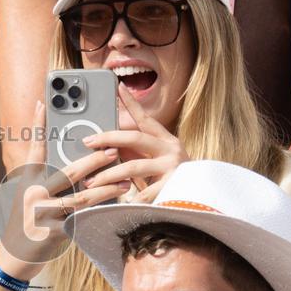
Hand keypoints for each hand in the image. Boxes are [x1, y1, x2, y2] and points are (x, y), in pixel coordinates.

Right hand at [0, 101, 129, 279]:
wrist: (12, 260)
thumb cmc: (25, 226)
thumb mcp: (30, 200)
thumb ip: (49, 184)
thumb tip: (80, 172)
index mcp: (27, 181)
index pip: (33, 148)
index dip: (38, 125)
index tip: (42, 103)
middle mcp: (32, 194)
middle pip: (68, 173)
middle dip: (94, 160)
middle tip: (113, 151)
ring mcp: (41, 213)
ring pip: (80, 198)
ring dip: (105, 189)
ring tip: (123, 182)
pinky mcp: (52, 232)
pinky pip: (82, 220)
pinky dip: (100, 214)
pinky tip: (115, 208)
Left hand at [80, 85, 188, 202]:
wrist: (203, 197)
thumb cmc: (172, 177)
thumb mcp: (156, 159)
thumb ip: (136, 152)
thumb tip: (109, 145)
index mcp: (166, 140)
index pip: (146, 119)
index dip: (132, 103)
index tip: (119, 88)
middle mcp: (170, 149)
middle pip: (135, 138)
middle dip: (108, 138)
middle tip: (88, 141)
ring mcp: (172, 167)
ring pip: (133, 167)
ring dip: (109, 174)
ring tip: (92, 182)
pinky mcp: (172, 187)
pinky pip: (143, 193)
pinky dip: (129, 198)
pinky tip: (116, 203)